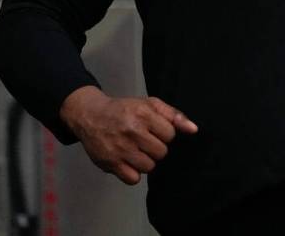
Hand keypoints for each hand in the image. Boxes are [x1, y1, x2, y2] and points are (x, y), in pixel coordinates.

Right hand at [58, 85, 198, 184]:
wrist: (90, 115)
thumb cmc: (124, 110)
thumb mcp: (148, 104)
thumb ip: (173, 115)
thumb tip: (194, 130)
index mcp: (143, 114)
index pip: (170, 135)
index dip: (163, 134)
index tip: (153, 130)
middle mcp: (132, 131)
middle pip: (161, 153)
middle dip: (155, 148)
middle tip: (143, 141)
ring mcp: (120, 148)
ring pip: (149, 167)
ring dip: (145, 161)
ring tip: (135, 150)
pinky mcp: (110, 163)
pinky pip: (133, 179)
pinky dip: (132, 173)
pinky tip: (127, 161)